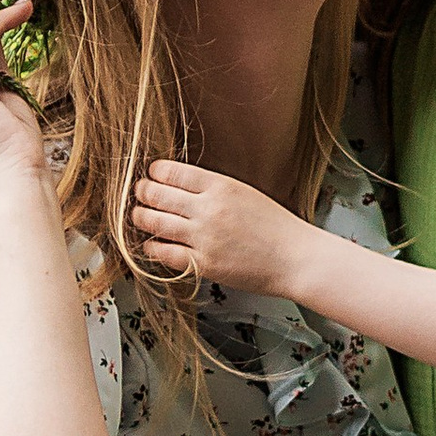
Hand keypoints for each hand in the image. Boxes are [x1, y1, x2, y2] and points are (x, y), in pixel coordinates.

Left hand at [130, 158, 309, 298]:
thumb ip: (213, 188)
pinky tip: (151, 245)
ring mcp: (204, 237)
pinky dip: (152, 248)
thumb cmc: (275, 226)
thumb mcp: (245, 193)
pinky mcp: (204, 264)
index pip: (171, 171)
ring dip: (140, 218)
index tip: (150, 175)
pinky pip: (164, 253)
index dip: (153, 172)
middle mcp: (209, 209)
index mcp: (221, 186)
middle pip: (156, 194)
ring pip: (154, 222)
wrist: (297, 258)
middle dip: (141, 192)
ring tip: (138, 216)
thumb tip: (179, 184)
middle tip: (138, 194)